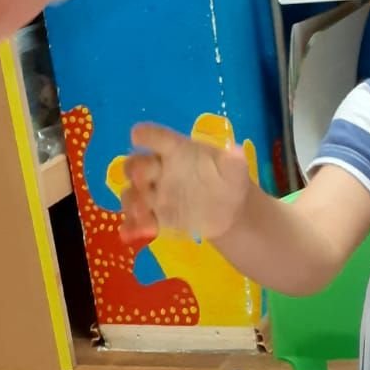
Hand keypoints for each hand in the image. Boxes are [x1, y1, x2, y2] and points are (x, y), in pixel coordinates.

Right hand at [122, 123, 251, 241]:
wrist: (229, 210)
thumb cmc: (227, 179)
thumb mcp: (235, 169)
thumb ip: (233, 160)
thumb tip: (237, 151)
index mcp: (177, 151)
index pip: (158, 138)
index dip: (147, 136)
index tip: (136, 135)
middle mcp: (160, 170)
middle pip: (137, 165)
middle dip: (135, 171)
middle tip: (142, 181)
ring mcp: (155, 195)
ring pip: (133, 194)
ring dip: (132, 202)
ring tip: (140, 212)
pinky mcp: (156, 218)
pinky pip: (140, 221)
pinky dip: (132, 227)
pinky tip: (132, 234)